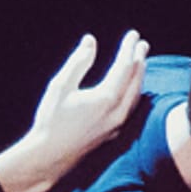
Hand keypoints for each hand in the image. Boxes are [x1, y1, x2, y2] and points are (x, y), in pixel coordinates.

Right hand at [0, 30, 148, 191]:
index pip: (125, 66)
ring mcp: (118, 124)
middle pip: (136, 79)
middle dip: (139, 60)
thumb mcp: (60, 86)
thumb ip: (78, 62)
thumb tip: (90, 41)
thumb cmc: (51, 121)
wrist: (49, 157)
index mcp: (106, 97)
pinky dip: (135, 93)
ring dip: (140, 76)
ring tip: (140, 63)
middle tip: (142, 45)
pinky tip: (132, 90)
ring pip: (136, 95)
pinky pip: (132, 108)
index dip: (129, 48)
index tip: (133, 34)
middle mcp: (118, 111)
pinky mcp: (114, 133)